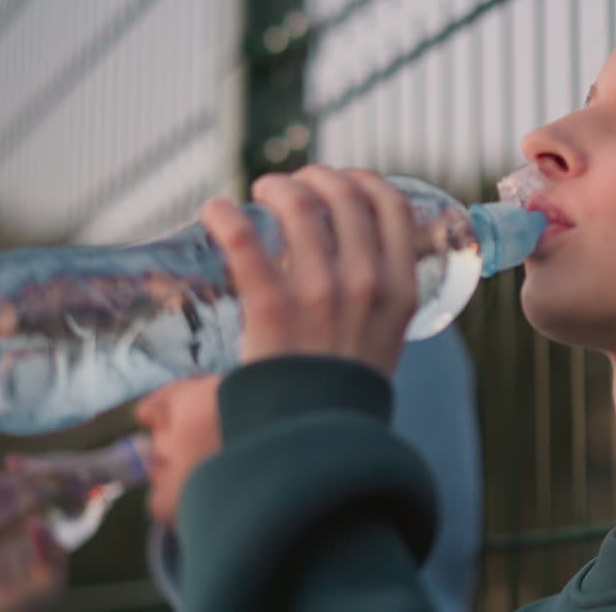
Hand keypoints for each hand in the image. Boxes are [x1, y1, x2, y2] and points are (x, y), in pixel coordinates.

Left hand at [200, 166, 419, 376]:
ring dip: (275, 187)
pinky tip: (214, 211)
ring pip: (297, 205)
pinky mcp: (272, 308)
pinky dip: (224, 216)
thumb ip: (380, 294)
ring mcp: (319, 293)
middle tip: (291, 185)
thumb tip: (356, 251)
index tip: (342, 180)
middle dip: (315, 176)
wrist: (314, 439)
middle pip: (343, 195)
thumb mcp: (386, 336)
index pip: (390, 205)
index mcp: (400, 288)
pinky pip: (244, 241)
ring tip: (259, 192)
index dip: (363, 179)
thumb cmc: (345, 388)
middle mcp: (366, 282)